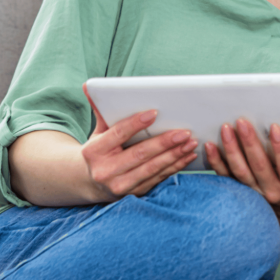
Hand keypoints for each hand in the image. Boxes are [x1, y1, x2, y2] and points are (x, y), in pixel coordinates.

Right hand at [79, 83, 199, 200]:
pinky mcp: (133, 193)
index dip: (135, 123)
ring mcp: (119, 186)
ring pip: (151, 169)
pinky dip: (174, 168)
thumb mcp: (97, 131)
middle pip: (139, 154)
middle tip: (183, 132)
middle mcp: (105, 171)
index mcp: (94, 152)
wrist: (91, 182)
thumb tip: (89, 85)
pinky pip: (157, 179)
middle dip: (164, 143)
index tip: (154, 112)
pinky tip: (187, 156)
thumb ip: (100, 111)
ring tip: (190, 143)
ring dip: (174, 156)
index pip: (118, 134)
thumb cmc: (99, 150)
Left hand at [204, 118, 279, 219]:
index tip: (275, 127)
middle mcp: (272, 193)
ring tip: (225, 128)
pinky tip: (210, 145)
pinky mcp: (238, 191)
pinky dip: (216, 162)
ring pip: (240, 172)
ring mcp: (254, 194)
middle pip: (259, 168)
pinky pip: (225, 177)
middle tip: (243, 120)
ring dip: (231, 150)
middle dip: (250, 143)